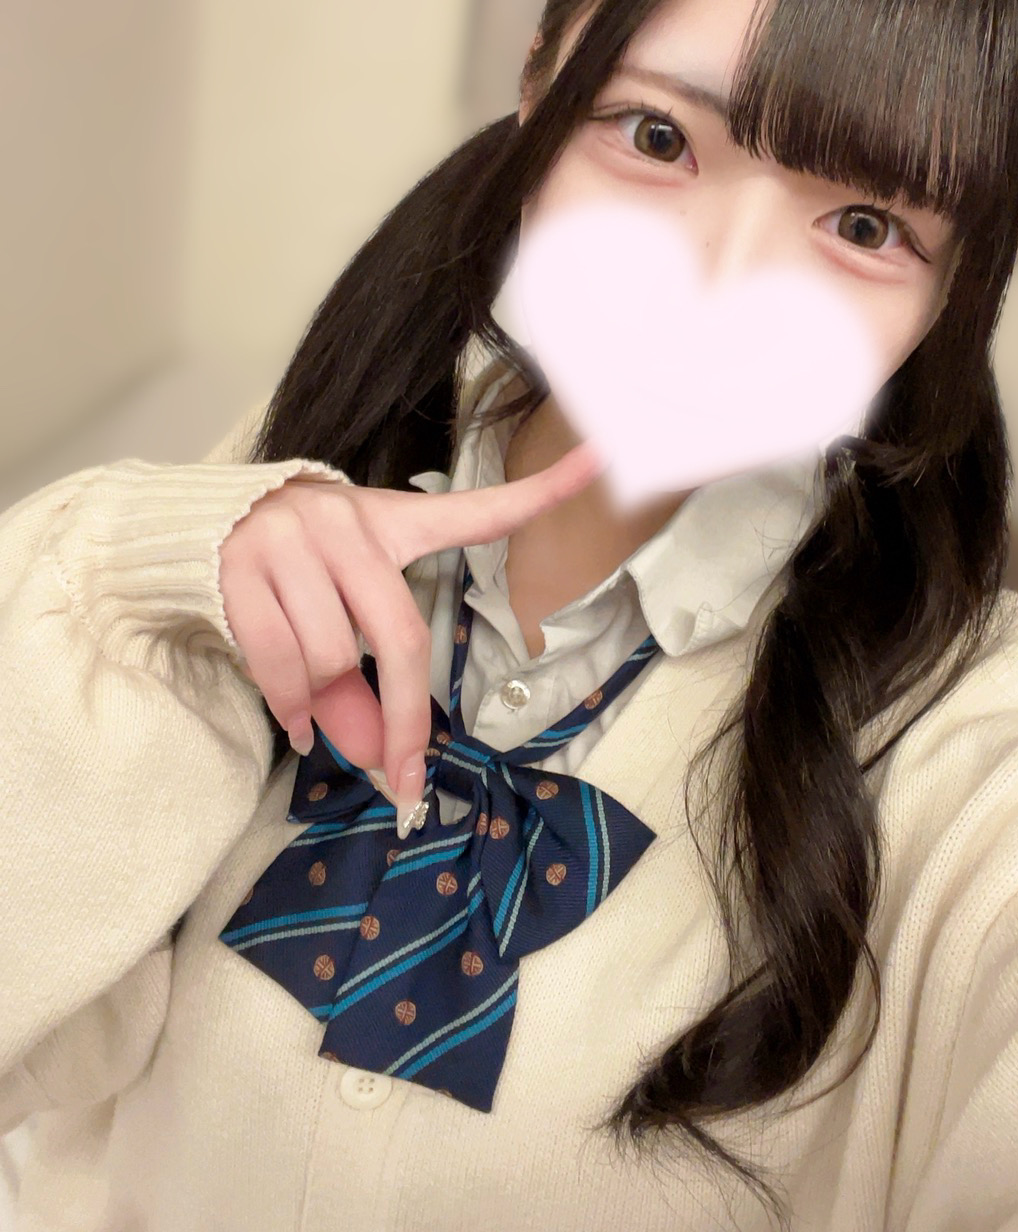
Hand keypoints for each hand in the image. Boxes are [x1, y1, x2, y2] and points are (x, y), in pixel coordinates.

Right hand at [219, 440, 604, 825]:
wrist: (201, 526)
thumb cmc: (298, 569)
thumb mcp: (345, 604)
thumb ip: (367, 679)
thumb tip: (378, 759)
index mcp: (392, 521)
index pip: (476, 510)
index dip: (541, 488)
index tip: (602, 454)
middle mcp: (349, 523)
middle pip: (400, 636)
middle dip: (404, 720)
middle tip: (404, 777)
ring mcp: (294, 541)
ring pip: (329, 657)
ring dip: (326, 709)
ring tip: (317, 719)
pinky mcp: (241, 567)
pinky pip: (276, 662)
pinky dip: (288, 709)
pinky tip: (297, 725)